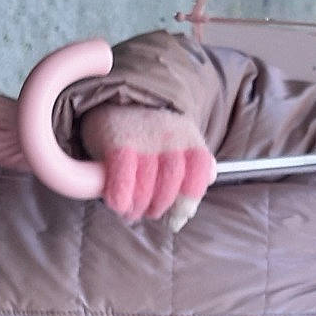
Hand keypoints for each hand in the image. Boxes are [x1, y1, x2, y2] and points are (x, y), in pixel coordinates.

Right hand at [79, 105, 215, 229]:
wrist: (114, 99)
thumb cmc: (149, 132)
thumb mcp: (180, 141)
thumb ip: (193, 168)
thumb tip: (196, 201)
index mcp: (189, 137)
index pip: (200, 173)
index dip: (189, 201)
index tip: (178, 216)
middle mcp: (170, 137)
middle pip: (170, 187)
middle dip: (160, 208)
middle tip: (150, 211)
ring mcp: (143, 139)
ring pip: (146, 191)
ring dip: (138, 208)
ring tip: (133, 210)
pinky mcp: (117, 142)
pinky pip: (122, 184)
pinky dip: (121, 201)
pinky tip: (118, 203)